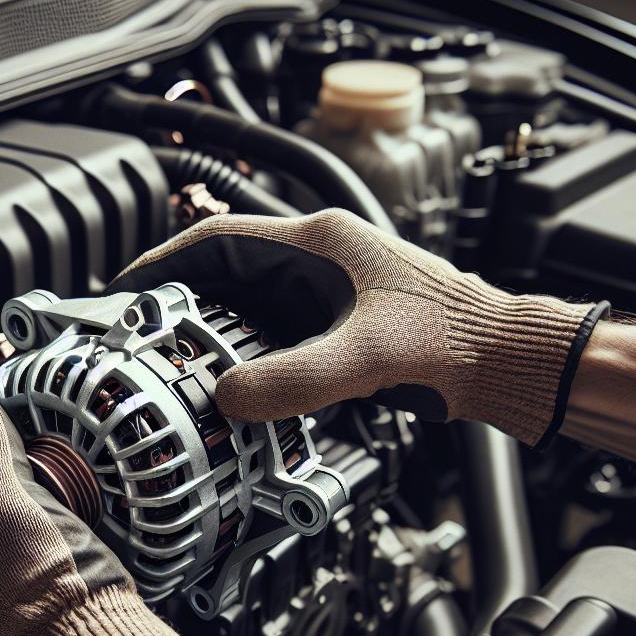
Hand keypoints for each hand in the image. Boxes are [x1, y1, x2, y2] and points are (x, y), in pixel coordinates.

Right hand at [109, 209, 607, 445]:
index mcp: (320, 242)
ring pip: (249, 306)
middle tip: (142, 338)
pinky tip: (235, 386)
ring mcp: (331, 291)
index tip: (130, 291)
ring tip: (176, 365)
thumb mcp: (362, 359)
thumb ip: (291, 380)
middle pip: (226, 273)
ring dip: (214, 334)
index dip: (165, 264)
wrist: (506, 363)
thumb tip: (227, 397)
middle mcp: (321, 258)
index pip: (218, 238)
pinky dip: (247, 356)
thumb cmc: (455, 341)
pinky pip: (276, 334)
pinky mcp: (342, 324)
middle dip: (182, 305)